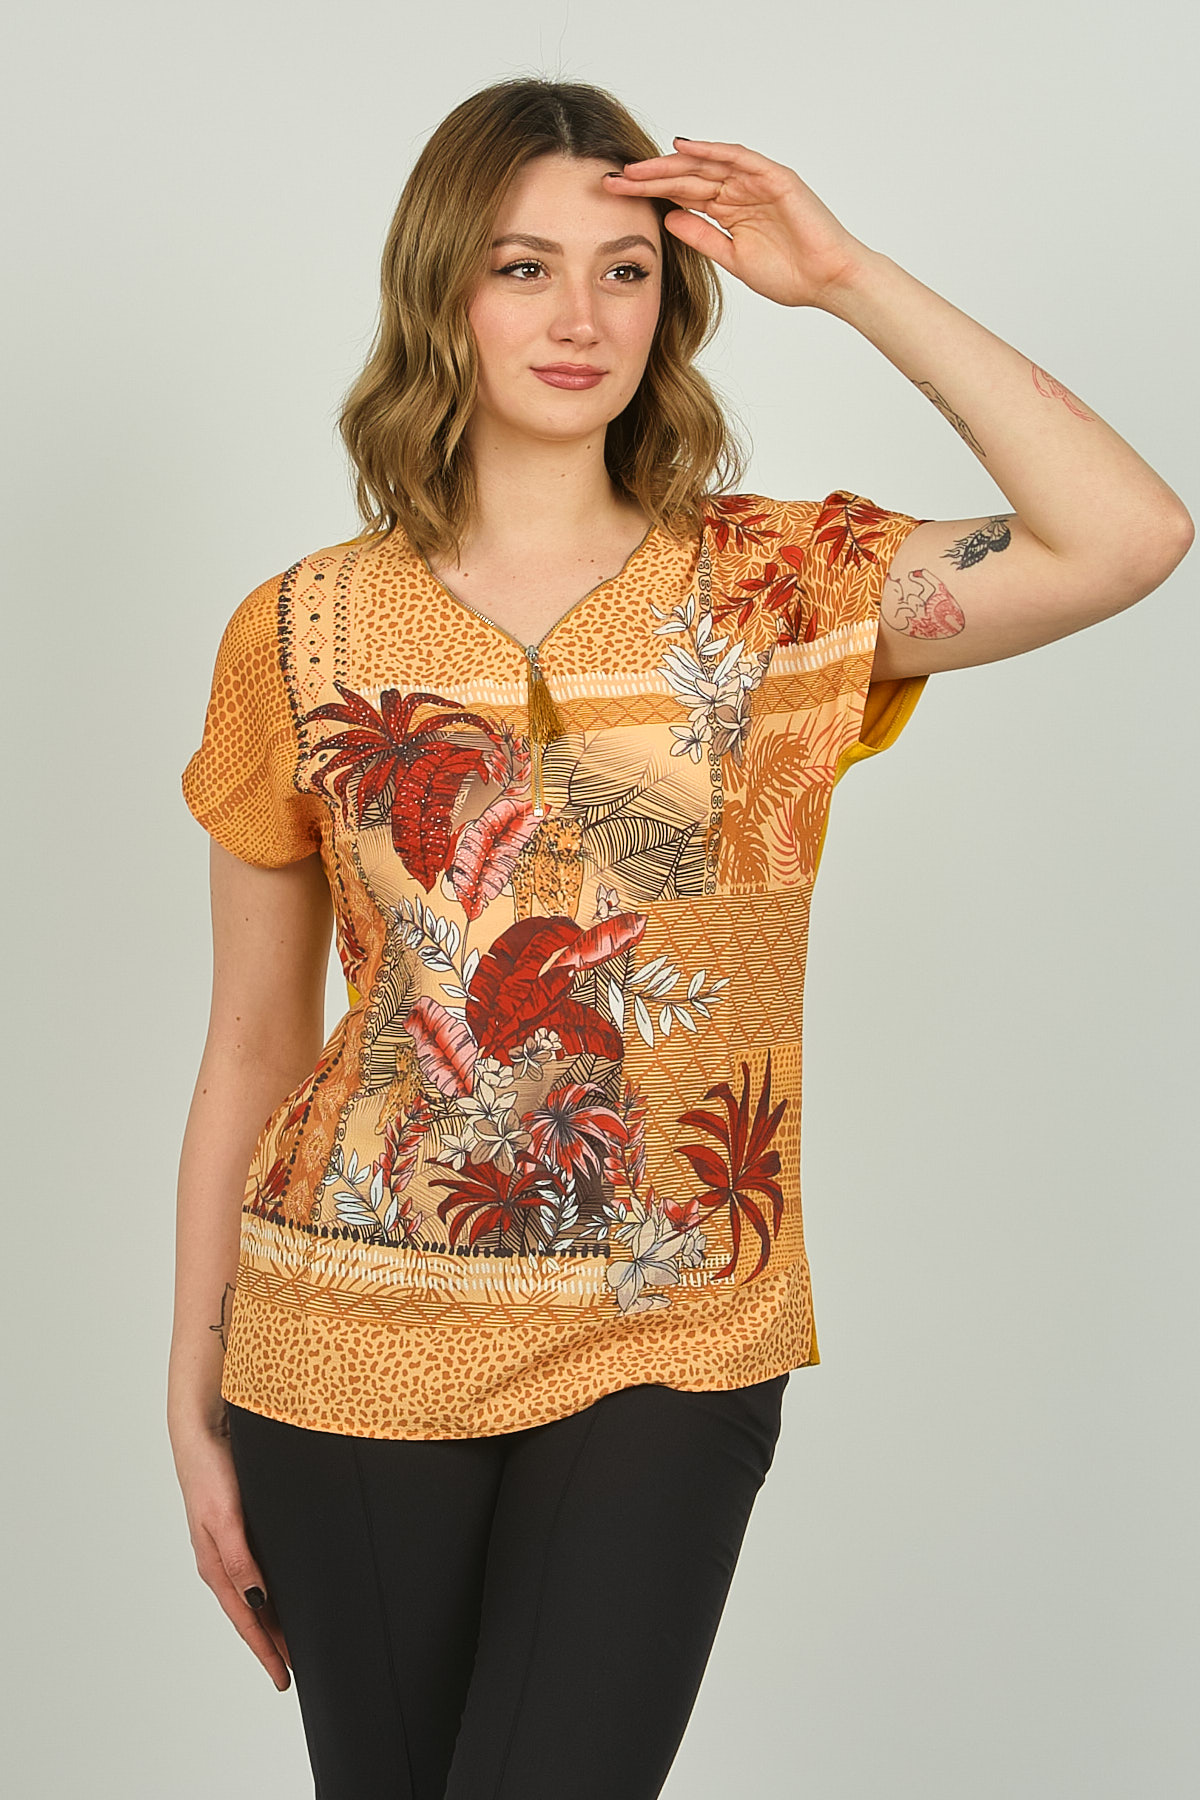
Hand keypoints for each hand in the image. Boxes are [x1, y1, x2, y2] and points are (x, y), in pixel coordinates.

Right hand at [172, 1419, 291, 1690]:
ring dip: (273, 1616)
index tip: (284, 1678)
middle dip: (271, 1641)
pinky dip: (272, 1586)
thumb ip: (240, 1560)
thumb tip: (258, 1601)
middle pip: (251, 1612)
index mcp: (216, 1565)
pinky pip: (258, 1567)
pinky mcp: (241, 1524)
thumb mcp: (225, 1518)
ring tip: (295, 1638)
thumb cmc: (209, 1471)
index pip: (246, 1619)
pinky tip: (286, 1588)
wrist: (203, 1428)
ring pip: (255, 1592)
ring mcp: (230, 1542)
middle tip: (295, 1667)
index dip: (265, 1650)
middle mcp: (223, 1559)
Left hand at [603, 137, 871, 309]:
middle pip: (687, 177)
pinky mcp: (776, 178)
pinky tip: (685, 147)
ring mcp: (757, 182)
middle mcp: (739, 192)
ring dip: (672, 163)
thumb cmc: (790, 275)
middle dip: (650, 177)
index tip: (615, 195)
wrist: (827, 281)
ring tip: (638, 167)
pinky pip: (740, 158)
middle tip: (614, 177)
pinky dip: (713, 151)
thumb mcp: (733, 258)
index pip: (682, 196)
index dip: (649, 194)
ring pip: (708, 164)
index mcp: (729, 212)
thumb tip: (668, 219)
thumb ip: (702, 236)